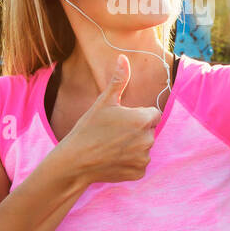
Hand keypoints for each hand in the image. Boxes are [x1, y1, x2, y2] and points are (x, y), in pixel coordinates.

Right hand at [60, 54, 160, 184]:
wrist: (76, 161)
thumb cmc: (89, 128)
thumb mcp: (104, 102)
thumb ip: (118, 80)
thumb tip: (123, 57)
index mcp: (143, 119)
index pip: (153, 114)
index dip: (139, 115)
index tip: (122, 120)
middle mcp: (148, 139)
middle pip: (149, 131)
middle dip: (137, 131)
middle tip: (114, 133)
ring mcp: (144, 158)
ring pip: (145, 147)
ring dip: (134, 146)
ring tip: (112, 146)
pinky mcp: (139, 172)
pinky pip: (140, 163)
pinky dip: (130, 162)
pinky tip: (114, 159)